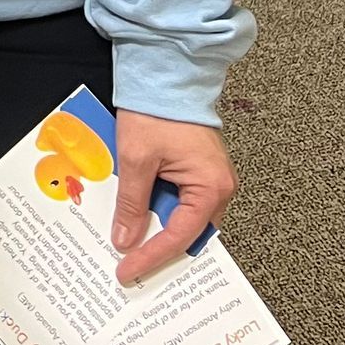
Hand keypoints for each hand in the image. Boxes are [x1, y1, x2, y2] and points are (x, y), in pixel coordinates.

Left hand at [112, 110, 236, 285]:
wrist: (167, 73)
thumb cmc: (157, 110)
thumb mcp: (136, 159)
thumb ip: (132, 203)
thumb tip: (125, 239)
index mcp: (211, 187)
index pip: (180, 236)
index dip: (152, 256)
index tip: (128, 271)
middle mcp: (218, 187)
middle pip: (187, 232)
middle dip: (157, 249)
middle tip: (129, 268)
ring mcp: (209, 179)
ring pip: (182, 218)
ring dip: (156, 228)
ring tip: (128, 245)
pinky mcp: (197, 170)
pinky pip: (179, 200)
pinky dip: (157, 209)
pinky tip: (137, 216)